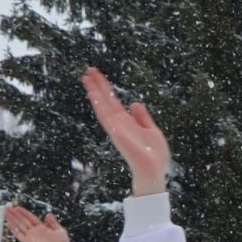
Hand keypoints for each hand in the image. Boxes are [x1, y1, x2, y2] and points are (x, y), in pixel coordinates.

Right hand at [5, 206, 69, 241]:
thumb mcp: (59, 231)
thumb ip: (53, 223)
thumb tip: (48, 214)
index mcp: (42, 228)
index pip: (30, 218)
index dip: (23, 212)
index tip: (17, 207)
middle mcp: (34, 231)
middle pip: (22, 220)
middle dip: (15, 214)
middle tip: (7, 207)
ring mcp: (30, 237)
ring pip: (19, 225)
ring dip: (12, 219)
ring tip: (5, 212)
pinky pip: (18, 234)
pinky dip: (13, 229)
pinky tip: (8, 223)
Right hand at [82, 68, 169, 194]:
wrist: (154, 170)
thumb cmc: (154, 155)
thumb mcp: (152, 131)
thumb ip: (142, 118)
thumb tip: (134, 103)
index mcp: (127, 122)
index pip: (113, 102)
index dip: (106, 89)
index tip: (98, 76)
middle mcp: (119, 124)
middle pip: (105, 101)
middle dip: (97, 86)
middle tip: (88, 70)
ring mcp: (116, 128)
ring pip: (102, 106)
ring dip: (95, 92)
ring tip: (86, 78)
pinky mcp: (117, 133)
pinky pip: (106, 117)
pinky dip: (99, 105)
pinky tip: (93, 94)